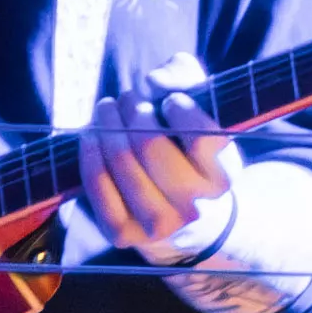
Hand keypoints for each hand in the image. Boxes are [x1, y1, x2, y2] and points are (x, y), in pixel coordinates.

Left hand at [79, 51, 241, 263]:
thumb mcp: (203, 112)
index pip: (201, 137)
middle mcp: (194, 206)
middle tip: (128, 98)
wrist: (187, 219)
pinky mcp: (124, 233)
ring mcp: (158, 224)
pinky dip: (89, 154)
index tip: (170, 100)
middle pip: (150, 146)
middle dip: (134, 111)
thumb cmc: (191, 153)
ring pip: (121, 164)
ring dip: (107, 127)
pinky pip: (98, 187)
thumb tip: (157, 80)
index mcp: (222, 177)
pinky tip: (90, 134)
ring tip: (106, 109)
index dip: (179, 109)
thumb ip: (187, 79)